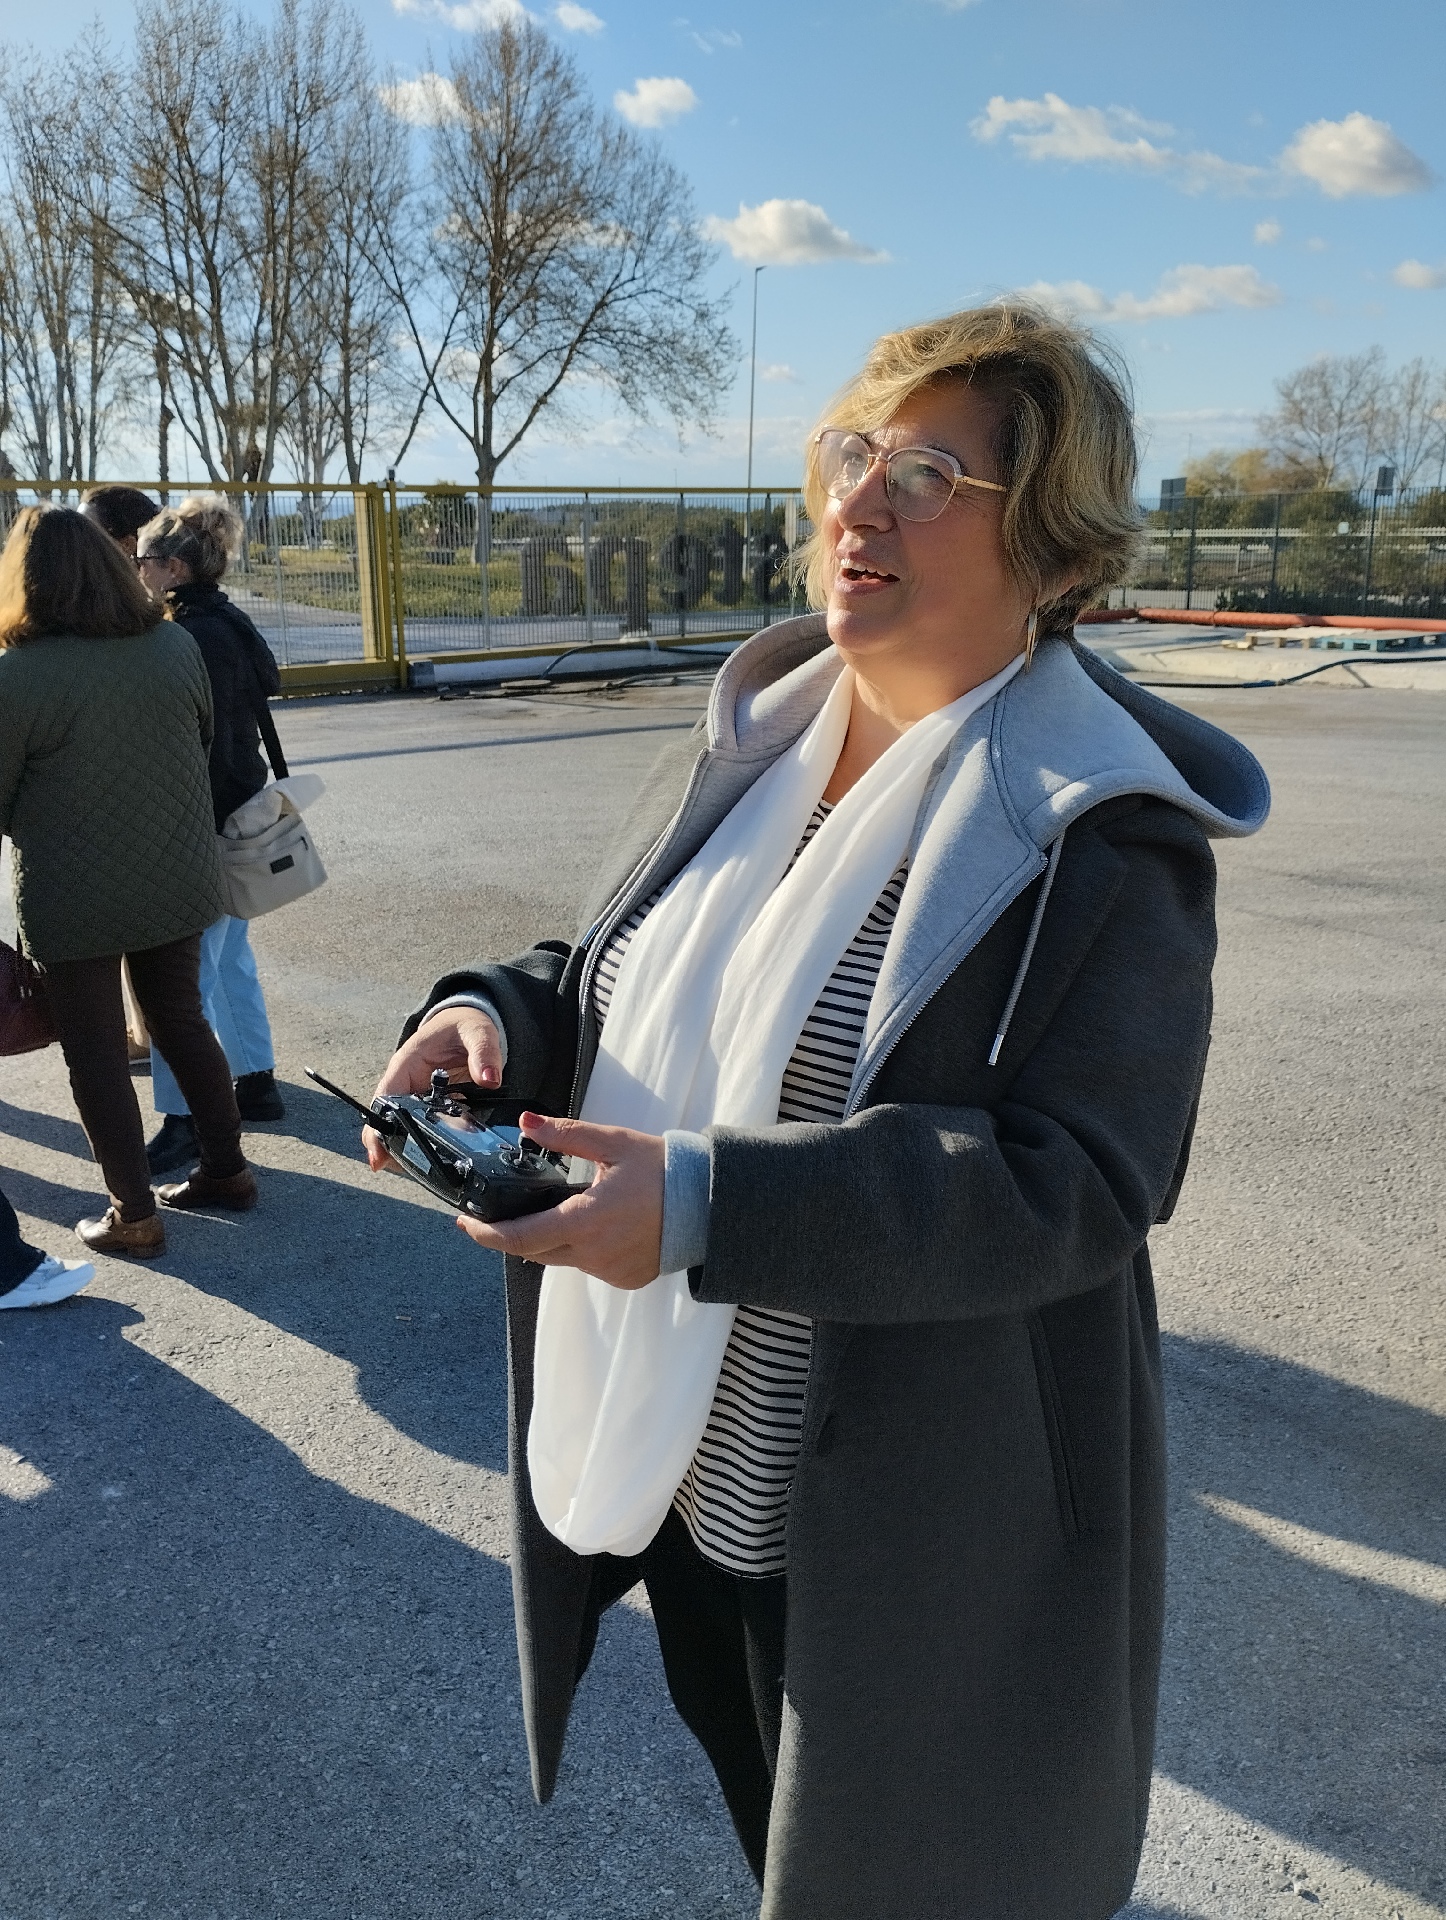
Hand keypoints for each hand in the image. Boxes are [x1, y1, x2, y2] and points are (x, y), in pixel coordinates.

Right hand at [363, 1007, 503, 1171]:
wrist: (469, 1023)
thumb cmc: (465, 1025)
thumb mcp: (477, 1032)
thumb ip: (483, 1053)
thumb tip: (489, 1079)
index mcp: (407, 1064)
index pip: (384, 1098)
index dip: (377, 1128)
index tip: (378, 1154)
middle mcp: (406, 1082)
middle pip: (386, 1120)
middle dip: (389, 1147)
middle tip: (404, 1172)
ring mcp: (416, 1096)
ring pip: (401, 1128)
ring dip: (406, 1149)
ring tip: (420, 1173)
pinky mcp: (429, 1105)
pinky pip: (422, 1127)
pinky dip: (426, 1143)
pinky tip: (436, 1161)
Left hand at [455, 1113, 664, 1290]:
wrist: (709, 1203)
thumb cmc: (662, 1170)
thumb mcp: (612, 1144)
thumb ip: (566, 1135)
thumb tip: (527, 1122)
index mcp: (584, 1221)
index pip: (519, 1237)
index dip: (485, 1234)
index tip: (465, 1224)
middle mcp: (593, 1254)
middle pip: (534, 1251)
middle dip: (514, 1233)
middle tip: (502, 1212)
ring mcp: (609, 1271)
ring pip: (561, 1259)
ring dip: (552, 1238)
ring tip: (561, 1208)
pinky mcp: (624, 1278)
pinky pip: (588, 1267)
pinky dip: (582, 1248)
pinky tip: (598, 1224)